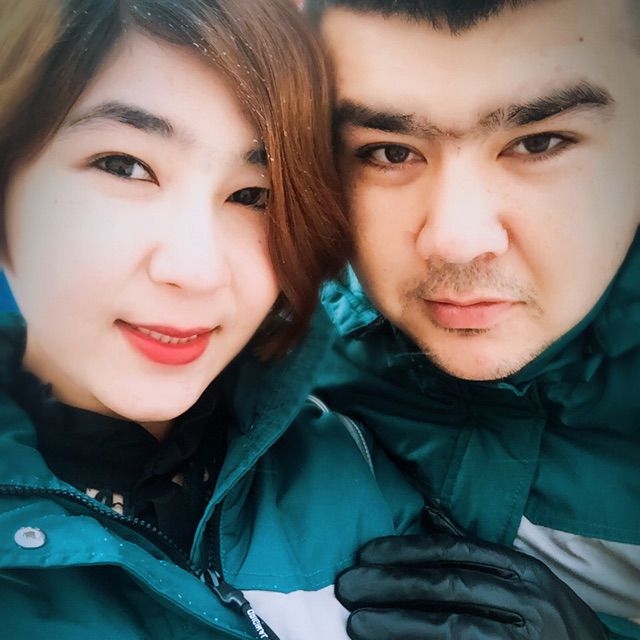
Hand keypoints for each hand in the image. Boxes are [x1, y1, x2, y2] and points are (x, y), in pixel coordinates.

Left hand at [336, 533, 608, 639]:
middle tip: (348, 586)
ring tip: (358, 623)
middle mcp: (524, 600)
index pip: (455, 551)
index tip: (366, 553)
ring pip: (450, 626)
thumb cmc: (548, 615)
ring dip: (398, 624)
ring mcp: (521, 638)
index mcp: (522, 569)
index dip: (406, 549)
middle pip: (445, 586)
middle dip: (391, 584)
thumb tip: (427, 513)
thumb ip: (473, 549)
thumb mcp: (521, 576)